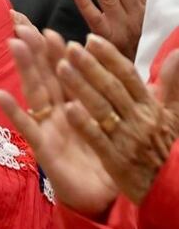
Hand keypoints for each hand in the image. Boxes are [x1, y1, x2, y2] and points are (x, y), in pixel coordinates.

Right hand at [0, 13, 118, 216]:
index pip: (65, 71)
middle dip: (34, 50)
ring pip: (36, 91)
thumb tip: (143, 66)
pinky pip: (28, 126)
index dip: (55, 51)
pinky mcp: (44, 147)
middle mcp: (59, 112)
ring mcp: (49, 127)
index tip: (46, 29)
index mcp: (76, 104)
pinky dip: (13, 110)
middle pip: (45, 75)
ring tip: (14, 43)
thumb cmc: (108, 158)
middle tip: (22, 24)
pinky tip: (0, 94)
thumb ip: (126, 93)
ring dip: (24, 67)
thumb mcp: (119, 122)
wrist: (104, 198)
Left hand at [54, 35, 178, 204]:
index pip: (128, 76)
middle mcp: (139, 119)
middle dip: (90, 66)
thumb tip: (178, 53)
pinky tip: (67, 108)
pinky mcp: (116, 159)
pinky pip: (98, 138)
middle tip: (69, 47)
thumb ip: (171, 84)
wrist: (166, 189)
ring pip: (102, 108)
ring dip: (81, 86)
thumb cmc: (162, 148)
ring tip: (61, 67)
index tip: (90, 39)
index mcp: (150, 107)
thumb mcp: (171, 116)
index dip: (109, 56)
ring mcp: (127, 139)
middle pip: (112, 87)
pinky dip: (84, 123)